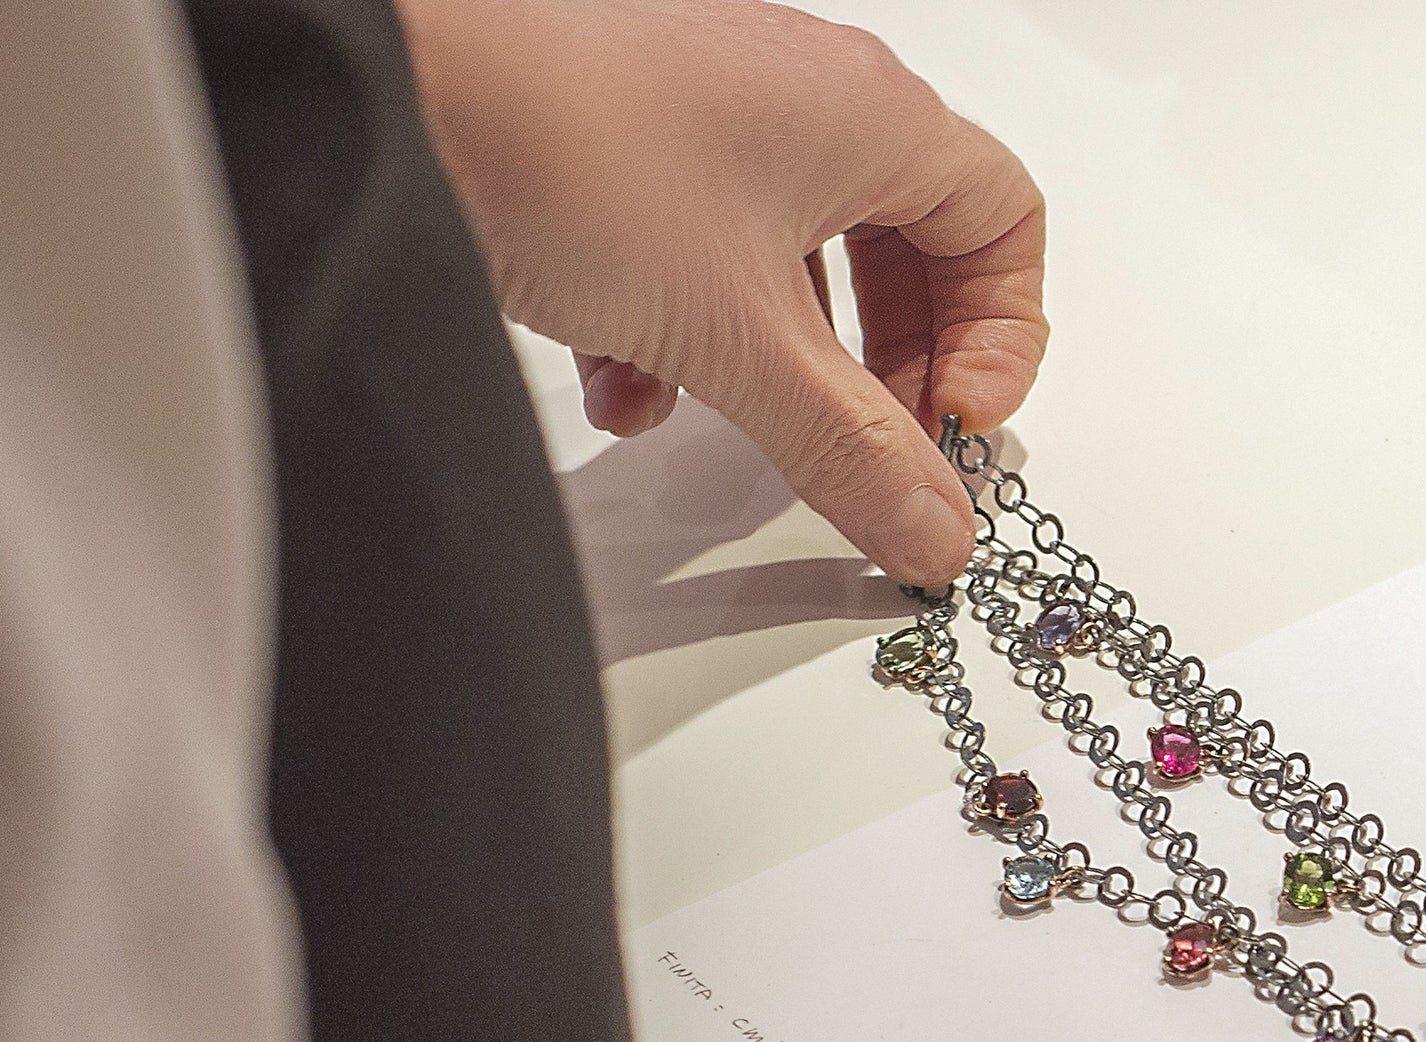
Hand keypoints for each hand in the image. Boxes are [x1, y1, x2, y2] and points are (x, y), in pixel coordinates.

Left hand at [400, 0, 1046, 585]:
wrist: (379, 82)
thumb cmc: (568, 146)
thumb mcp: (738, 338)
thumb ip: (851, 449)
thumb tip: (932, 531)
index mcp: (873, 115)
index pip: (1004, 226)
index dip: (1001, 339)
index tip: (951, 423)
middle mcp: (803, 95)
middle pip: (907, 248)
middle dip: (886, 367)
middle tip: (869, 447)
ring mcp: (710, 110)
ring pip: (794, 256)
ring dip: (776, 360)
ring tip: (731, 430)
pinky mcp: (623, 138)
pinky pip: (700, 245)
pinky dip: (683, 328)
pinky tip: (625, 390)